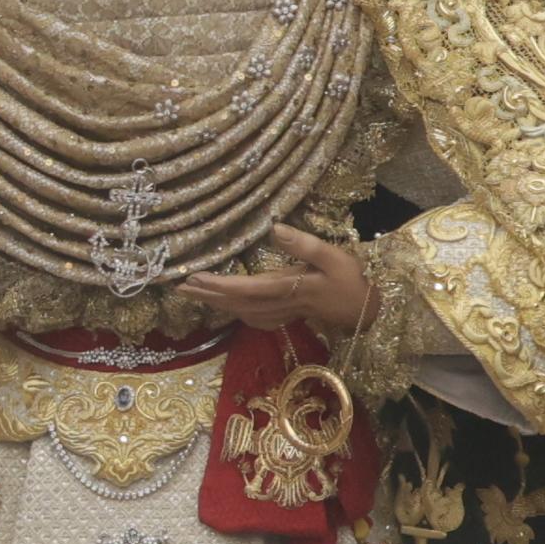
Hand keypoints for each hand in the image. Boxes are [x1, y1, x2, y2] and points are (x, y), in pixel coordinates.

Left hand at [180, 229, 375, 336]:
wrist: (366, 312)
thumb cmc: (351, 281)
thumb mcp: (334, 257)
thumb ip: (305, 244)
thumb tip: (273, 227)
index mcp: (288, 288)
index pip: (246, 288)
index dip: (219, 285)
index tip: (195, 278)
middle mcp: (278, 303)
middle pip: (235, 302)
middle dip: (206, 295)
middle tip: (178, 287)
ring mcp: (280, 312)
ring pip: (240, 310)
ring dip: (215, 302)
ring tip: (191, 292)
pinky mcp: (284, 314)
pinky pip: (251, 316)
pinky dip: (233, 311)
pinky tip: (224, 306)